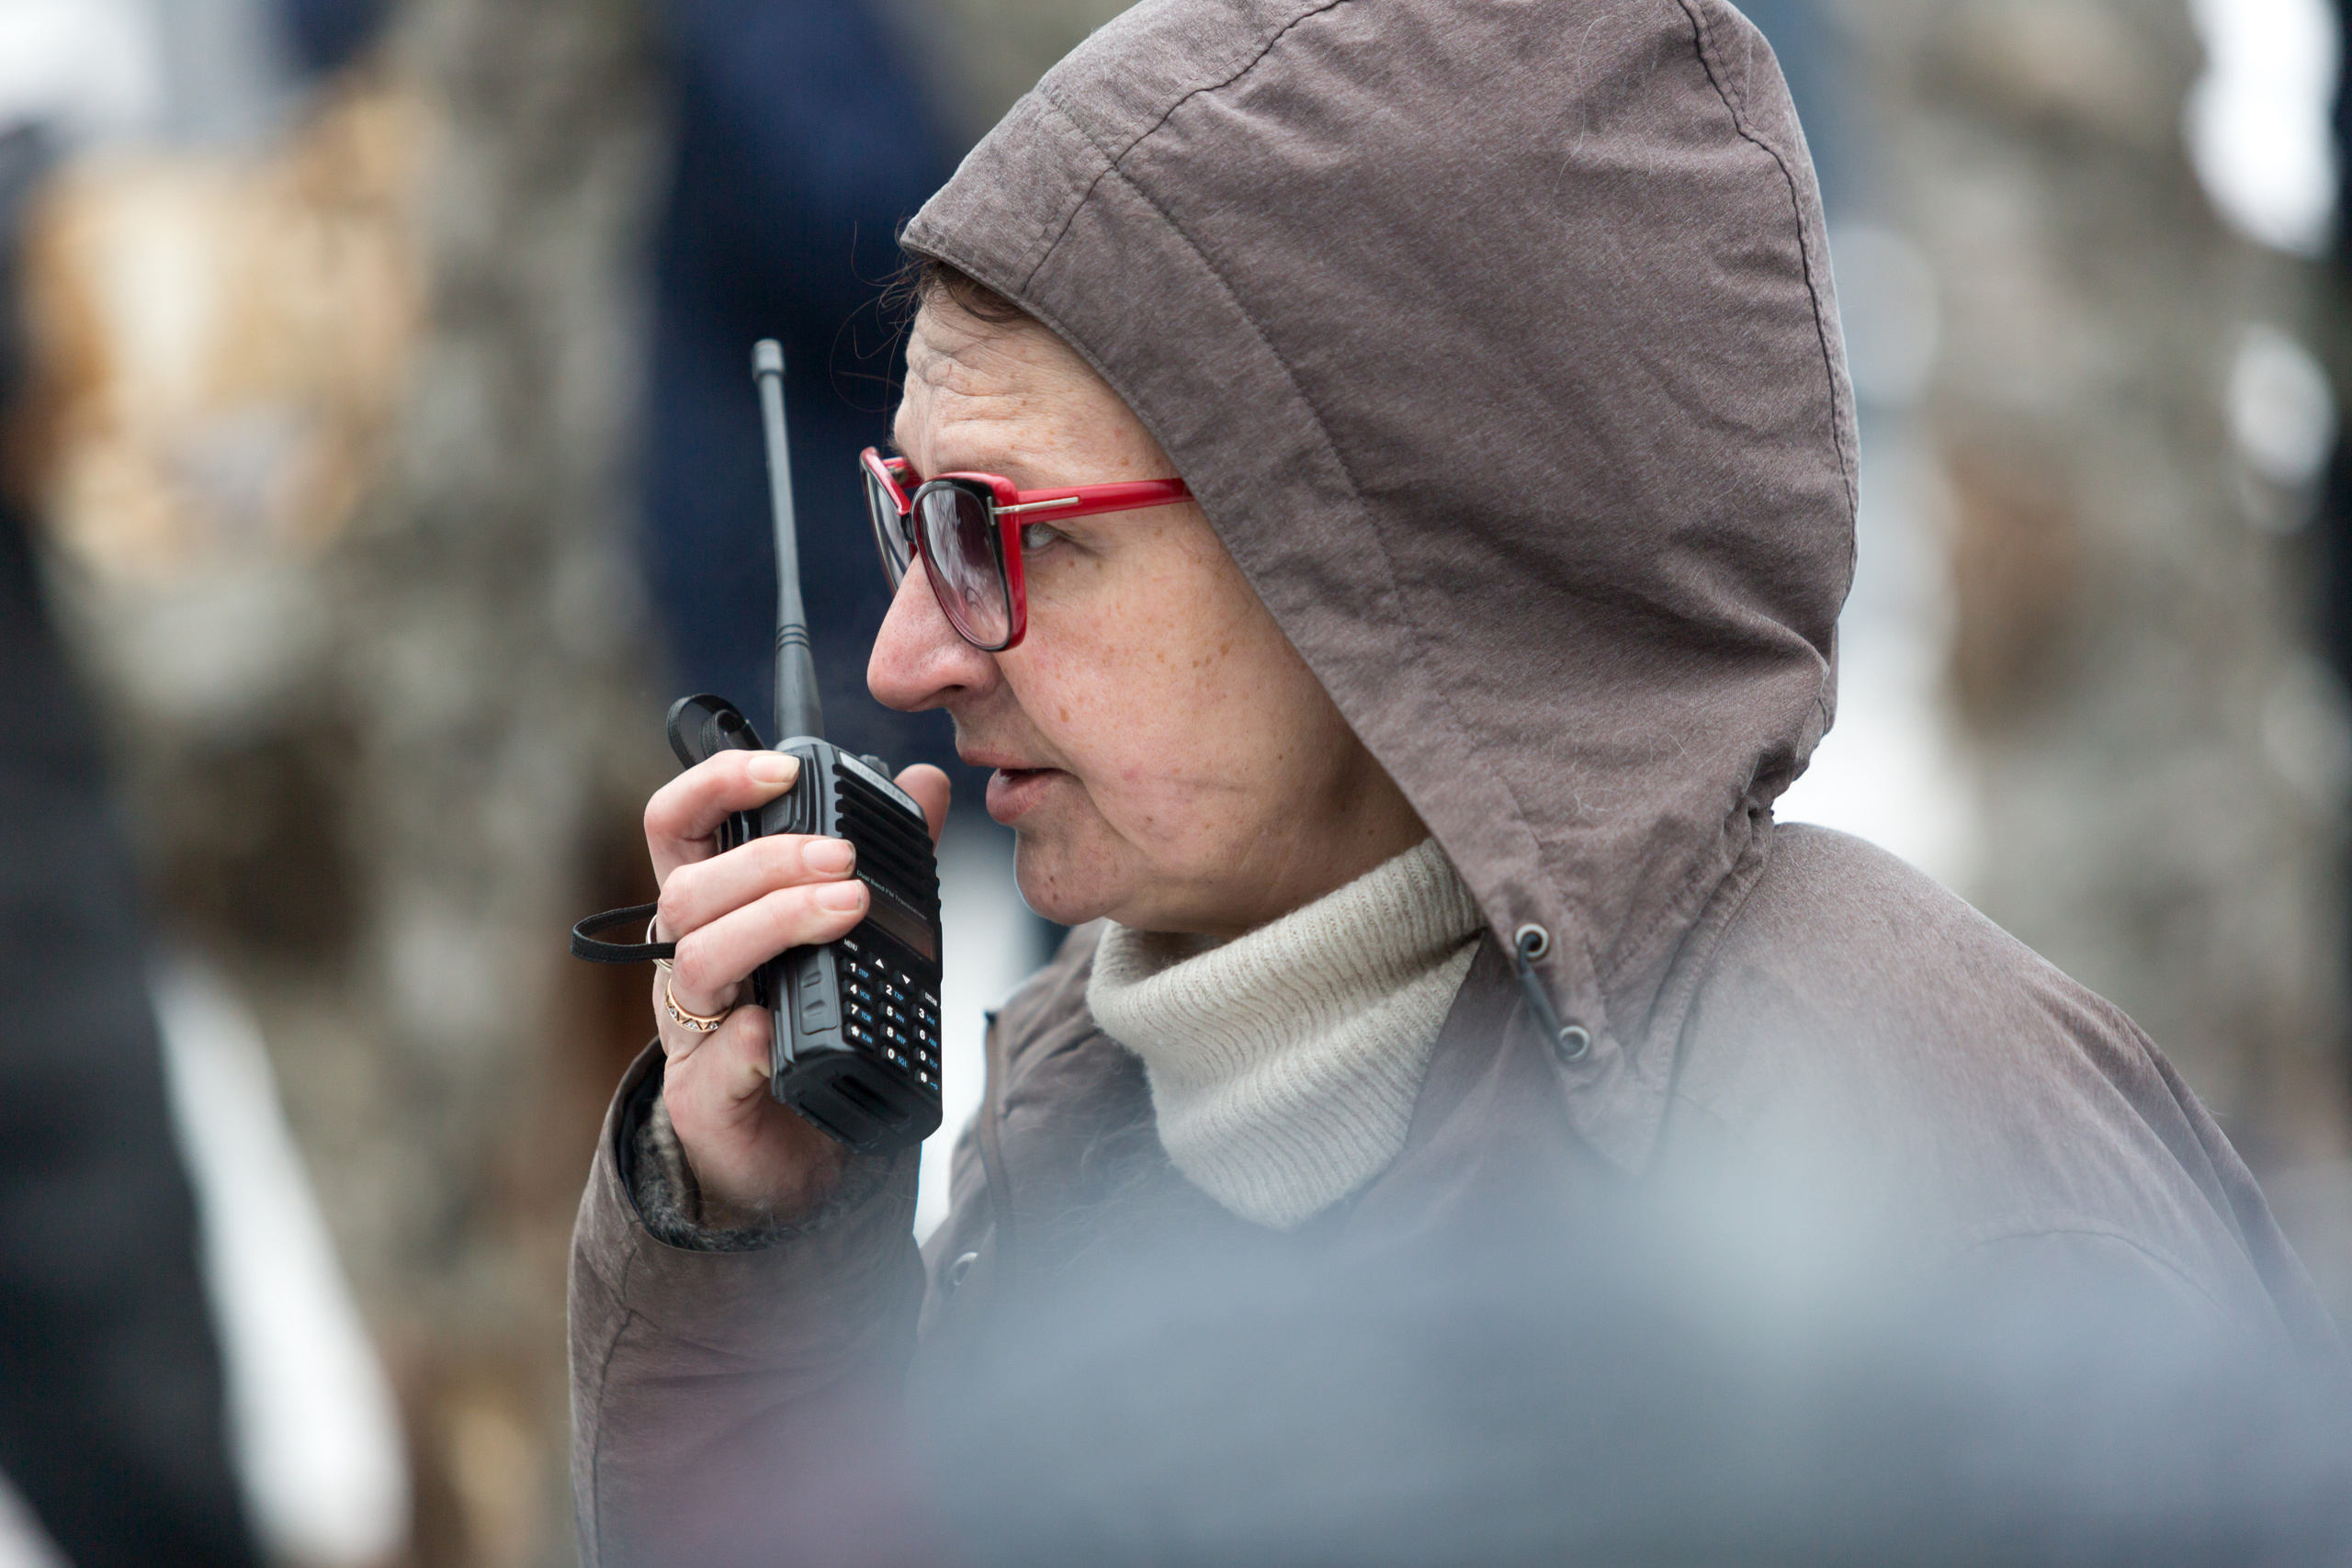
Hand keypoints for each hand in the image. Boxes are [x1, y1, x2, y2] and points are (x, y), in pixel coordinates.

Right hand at [644, 750, 949, 1225]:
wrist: (799, 1145)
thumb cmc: (816, 1019)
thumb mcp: (854, 927)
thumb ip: (889, 853)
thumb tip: (926, 783)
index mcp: (714, 905)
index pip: (678, 825)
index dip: (714, 784)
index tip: (781, 768)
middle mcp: (689, 958)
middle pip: (690, 889)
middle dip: (768, 861)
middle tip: (845, 859)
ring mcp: (693, 1029)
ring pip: (698, 960)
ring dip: (771, 925)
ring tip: (844, 912)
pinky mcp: (707, 1095)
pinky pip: (714, 1063)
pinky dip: (747, 1041)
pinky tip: (779, 1028)